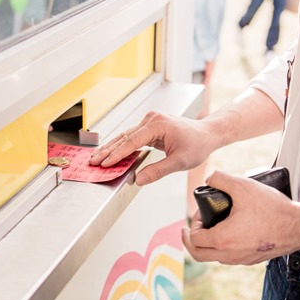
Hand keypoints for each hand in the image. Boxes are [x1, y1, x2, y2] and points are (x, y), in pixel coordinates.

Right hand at [89, 111, 217, 184]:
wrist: (207, 134)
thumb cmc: (197, 144)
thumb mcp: (179, 162)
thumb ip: (158, 171)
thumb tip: (138, 179)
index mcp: (158, 124)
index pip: (131, 141)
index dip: (117, 154)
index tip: (105, 163)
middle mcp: (151, 120)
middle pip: (124, 137)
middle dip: (107, 150)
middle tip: (92, 162)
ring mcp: (150, 122)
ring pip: (125, 137)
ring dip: (111, 148)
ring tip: (96, 158)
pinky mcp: (150, 127)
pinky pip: (132, 137)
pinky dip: (121, 147)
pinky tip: (110, 154)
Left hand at [182, 171, 298, 264]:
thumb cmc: (273, 208)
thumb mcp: (243, 186)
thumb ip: (221, 179)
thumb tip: (209, 178)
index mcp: (223, 239)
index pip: (195, 239)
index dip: (191, 225)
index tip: (199, 215)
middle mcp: (230, 255)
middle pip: (199, 255)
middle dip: (190, 242)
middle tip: (189, 231)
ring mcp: (242, 260)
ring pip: (215, 258)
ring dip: (207, 245)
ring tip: (210, 228)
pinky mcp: (253, 260)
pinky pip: (230, 258)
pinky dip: (222, 248)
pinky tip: (229, 233)